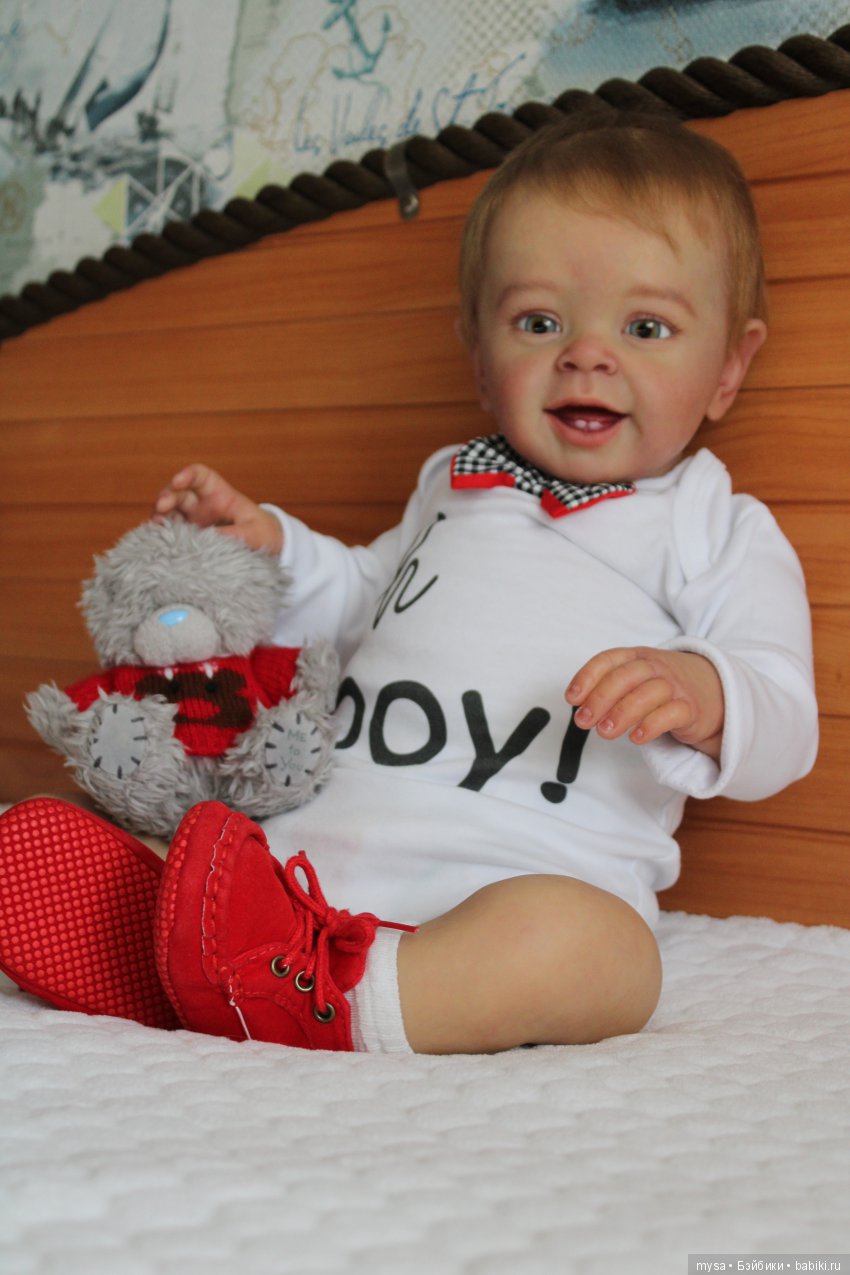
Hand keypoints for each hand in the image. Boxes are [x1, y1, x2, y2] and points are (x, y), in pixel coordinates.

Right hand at [154, 463, 282, 553]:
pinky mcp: (189, 537)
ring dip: (160, 516)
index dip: (187, 474)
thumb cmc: (262, 533)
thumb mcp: (254, 533)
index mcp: (219, 494)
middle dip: (167, 496)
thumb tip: (209, 539)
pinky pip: (171, 532)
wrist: (266, 548)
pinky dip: (163, 533)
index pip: (199, 476)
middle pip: (178, 493)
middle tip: (162, 506)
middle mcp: (202, 504)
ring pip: (170, 512)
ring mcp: (193, 520)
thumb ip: (234, 535)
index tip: (179, 480)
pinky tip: (158, 538)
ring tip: (157, 524)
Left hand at [566, 647, 724, 760]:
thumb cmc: (664, 687)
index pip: (608, 660)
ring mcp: (675, 686)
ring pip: (647, 694)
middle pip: (626, 677)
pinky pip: (672, 713)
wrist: (716, 690)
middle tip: (583, 721)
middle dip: (600, 699)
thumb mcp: (636, 679)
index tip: (572, 698)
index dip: (587, 677)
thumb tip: (579, 706)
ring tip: (604, 732)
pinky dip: (652, 725)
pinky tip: (637, 738)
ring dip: (621, 714)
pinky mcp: (691, 708)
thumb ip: (609, 688)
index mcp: (637, 657)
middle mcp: (656, 667)